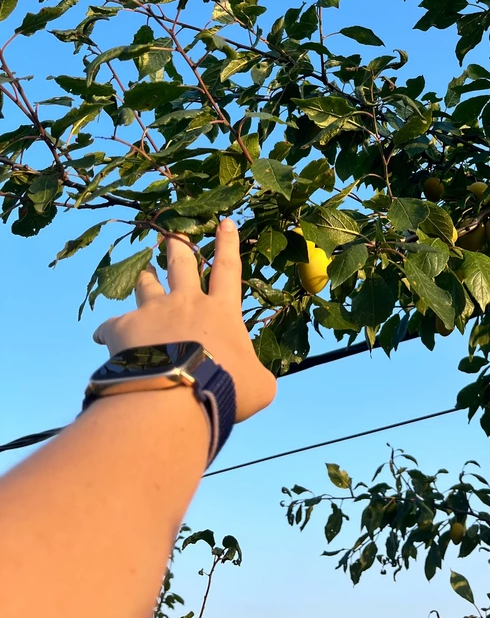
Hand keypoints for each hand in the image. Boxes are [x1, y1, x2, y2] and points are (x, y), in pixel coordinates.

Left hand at [92, 219, 276, 422]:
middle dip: (178, 245)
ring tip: (142, 271)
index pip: (228, 270)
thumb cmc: (226, 387)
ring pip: (146, 285)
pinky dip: (108, 331)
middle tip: (171, 232)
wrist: (177, 396)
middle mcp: (186, 302)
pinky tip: (101, 337)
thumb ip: (256, 374)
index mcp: (221, 311)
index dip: (228, 245)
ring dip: (145, 277)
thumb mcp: (259, 385)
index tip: (225, 222)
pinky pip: (110, 326)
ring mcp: (153, 312)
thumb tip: (256, 380)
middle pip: (182, 265)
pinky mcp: (123, 329)